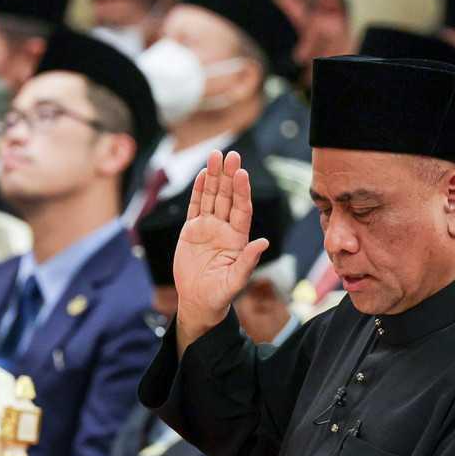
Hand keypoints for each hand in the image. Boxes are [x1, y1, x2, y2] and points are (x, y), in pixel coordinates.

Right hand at [174, 151, 269, 351]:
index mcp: (238, 238)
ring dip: (213, 177)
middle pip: (227, 197)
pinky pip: (195, 206)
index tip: (242, 173)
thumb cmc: (220, 295)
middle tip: (231, 154)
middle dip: (228, 176)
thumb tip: (263, 242)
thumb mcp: (235, 280)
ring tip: (215, 155)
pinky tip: (202, 175)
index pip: (241, 209)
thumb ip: (248, 261)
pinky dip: (198, 191)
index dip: (241, 191)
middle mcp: (224, 229)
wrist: (199, 301)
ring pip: (211, 197)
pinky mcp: (191, 231)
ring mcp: (208, 228)